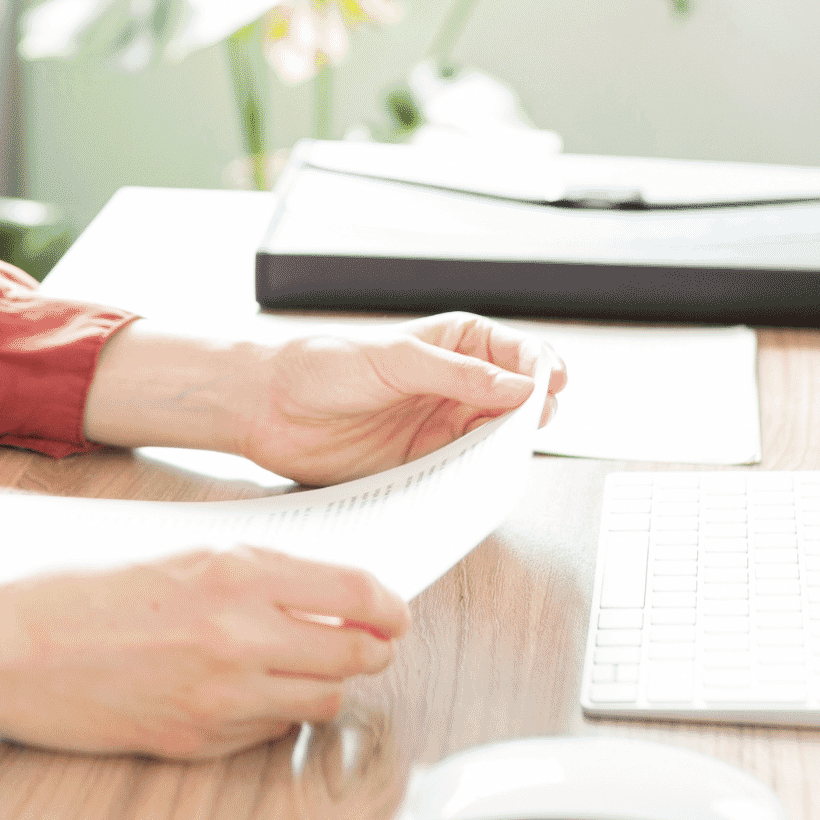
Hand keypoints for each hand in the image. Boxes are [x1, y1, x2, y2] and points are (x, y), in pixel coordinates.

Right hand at [0, 549, 407, 759]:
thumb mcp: (178, 549)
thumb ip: (256, 570)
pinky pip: (267, 730)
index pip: (359, 596)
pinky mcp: (195, 741)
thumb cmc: (80, 583)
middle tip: (365, 641)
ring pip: (320, 700)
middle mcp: (240, 637)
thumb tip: (323, 590)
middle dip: (369, 650)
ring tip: (299, 664)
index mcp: (238, 574)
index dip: (388, 607)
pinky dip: (272, 712)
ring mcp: (219, 698)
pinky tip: (245, 690)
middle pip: (356, 657)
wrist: (7, 640)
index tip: (390, 610)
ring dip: (324, 683)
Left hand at [240, 312, 558, 485]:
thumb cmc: (322, 363)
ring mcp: (441, 425)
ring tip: (501, 452)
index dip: (542, 368)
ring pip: (497, 439)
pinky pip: (464, 472)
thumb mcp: (394, 357)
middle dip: (532, 412)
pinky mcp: (423, 463)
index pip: (518, 352)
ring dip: (506, 447)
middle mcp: (455, 384)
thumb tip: (518, 387)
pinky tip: (476, 476)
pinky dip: (476, 476)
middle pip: (518, 401)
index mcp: (454, 342)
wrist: (268, 406)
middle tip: (527, 424)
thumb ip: (457, 374)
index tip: (552, 385)